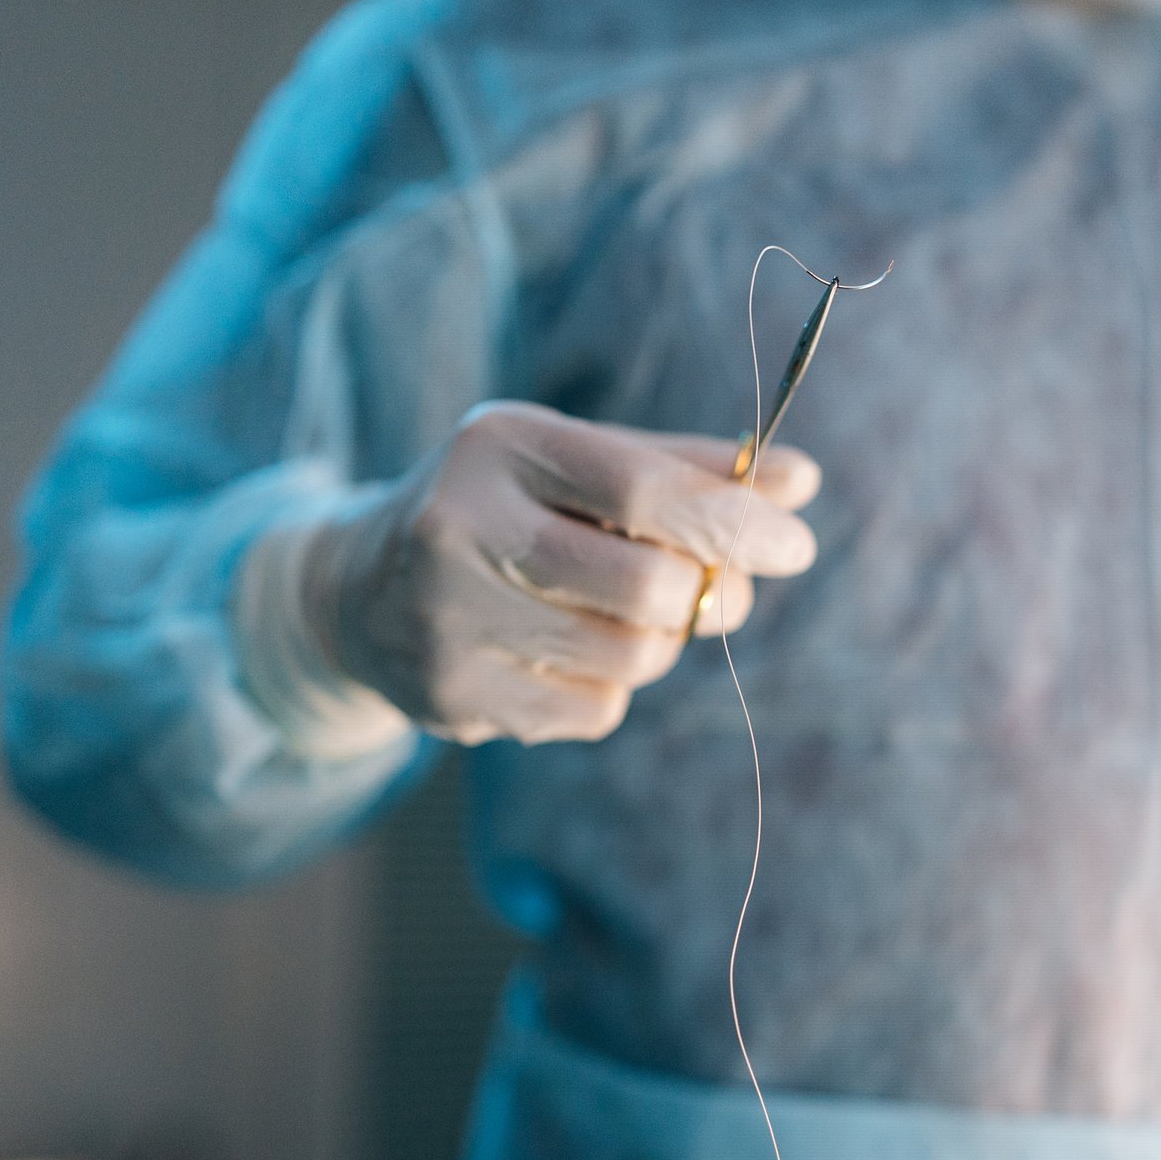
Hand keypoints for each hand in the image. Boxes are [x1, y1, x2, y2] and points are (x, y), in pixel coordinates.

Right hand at [305, 401, 818, 745]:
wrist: (357, 590)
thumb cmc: (505, 510)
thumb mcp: (578, 465)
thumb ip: (688, 471)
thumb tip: (803, 482)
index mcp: (501, 447)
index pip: (645, 490)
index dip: (736, 523)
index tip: (795, 548)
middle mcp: (459, 528)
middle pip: (645, 590)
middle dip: (710, 595)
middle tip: (725, 593)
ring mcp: (446, 619)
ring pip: (629, 659)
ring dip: (659, 644)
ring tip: (626, 615)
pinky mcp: (449, 697)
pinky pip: (593, 712)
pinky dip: (608, 689)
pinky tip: (563, 655)